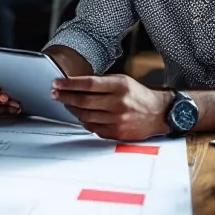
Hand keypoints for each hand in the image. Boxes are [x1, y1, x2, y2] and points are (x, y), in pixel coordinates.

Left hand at [52, 75, 170, 140]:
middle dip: (65, 97)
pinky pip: (93, 128)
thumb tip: (75, 84)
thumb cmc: (139, 96)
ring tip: (66, 104)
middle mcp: (119, 103)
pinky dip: (84, 121)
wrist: (159, 114)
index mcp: (120, 86)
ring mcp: (118, 120)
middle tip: (55, 94)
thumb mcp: (123, 81)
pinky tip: (80, 115)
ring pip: (86, 116)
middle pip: (84, 101)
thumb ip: (102, 83)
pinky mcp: (117, 133)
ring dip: (72, 109)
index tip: (57, 83)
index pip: (89, 84)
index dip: (70, 84)